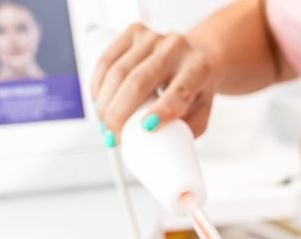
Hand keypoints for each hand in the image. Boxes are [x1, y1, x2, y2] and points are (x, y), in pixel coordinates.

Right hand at [90, 23, 217, 140]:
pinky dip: (98, 86)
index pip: (178, 91)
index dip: (161, 111)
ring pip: (117, 71)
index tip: (145, 128)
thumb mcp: (202, 113)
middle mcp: (176, 47)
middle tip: (112, 137)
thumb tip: (156, 144)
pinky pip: (106, 60)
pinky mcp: (133, 32)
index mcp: (198, 68)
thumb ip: (186, 130)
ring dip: (104, 103)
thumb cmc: (197, 90)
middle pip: (138, 81)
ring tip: (104, 125)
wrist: (196, 55)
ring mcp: (153, 37)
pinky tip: (99, 103)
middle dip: (119, 113)